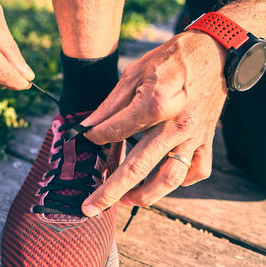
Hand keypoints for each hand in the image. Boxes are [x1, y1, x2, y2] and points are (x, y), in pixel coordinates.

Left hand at [80, 31, 227, 215]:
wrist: (212, 51)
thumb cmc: (170, 59)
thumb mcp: (134, 73)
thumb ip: (110, 106)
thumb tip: (87, 128)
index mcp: (155, 105)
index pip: (115, 132)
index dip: (95, 137)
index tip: (86, 138)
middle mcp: (175, 126)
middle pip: (138, 167)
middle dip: (110, 191)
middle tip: (91, 208)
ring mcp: (193, 136)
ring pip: (170, 178)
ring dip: (146, 195)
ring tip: (127, 200)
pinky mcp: (206, 139)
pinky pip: (196, 170)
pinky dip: (180, 181)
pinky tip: (163, 182)